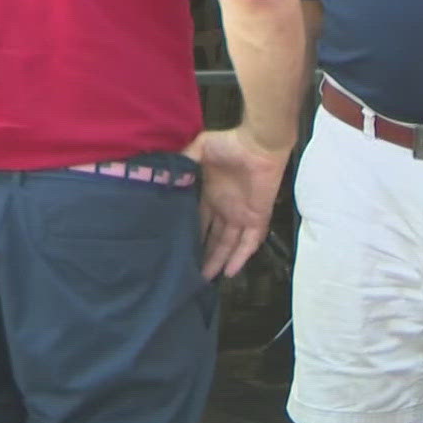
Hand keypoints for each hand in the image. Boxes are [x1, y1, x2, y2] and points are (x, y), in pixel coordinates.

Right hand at [187, 128, 290, 279]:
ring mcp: (242, 214)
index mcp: (210, 195)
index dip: (189, 235)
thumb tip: (163, 174)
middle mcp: (225, 209)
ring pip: (228, 244)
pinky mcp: (257, 217)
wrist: (259, 143)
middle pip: (213, 238)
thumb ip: (184, 162)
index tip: (175, 249)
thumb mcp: (200, 149)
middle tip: (188, 273)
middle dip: (202, 255)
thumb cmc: (230, 144)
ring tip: (204, 280)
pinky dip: (241, 257)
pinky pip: (249, 242)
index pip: (198, 221)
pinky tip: (230, 272)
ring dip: (218, 261)